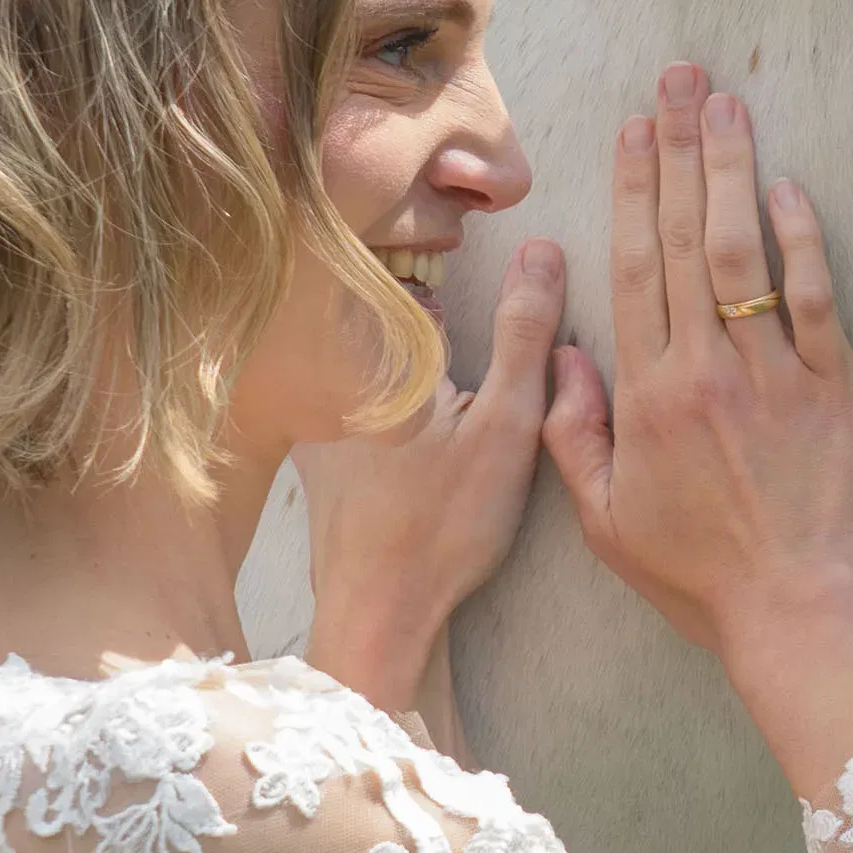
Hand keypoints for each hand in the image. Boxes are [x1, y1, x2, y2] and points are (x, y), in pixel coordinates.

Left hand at [301, 239, 564, 714]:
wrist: (380, 614)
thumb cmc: (444, 526)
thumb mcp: (506, 422)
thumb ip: (524, 333)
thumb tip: (542, 250)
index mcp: (374, 349)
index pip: (405, 259)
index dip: (438, 242)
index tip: (464, 238)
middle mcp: (327, 371)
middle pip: (380, 300)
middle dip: (415, 283)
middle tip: (456, 284)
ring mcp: (312, 411)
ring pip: (362, 348)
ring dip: (398, 340)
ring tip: (435, 365)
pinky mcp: (311, 448)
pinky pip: (348, 393)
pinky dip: (379, 390)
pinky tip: (408, 433)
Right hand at [542, 63, 852, 656]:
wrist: (799, 614)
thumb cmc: (700, 577)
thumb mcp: (606, 521)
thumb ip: (574, 435)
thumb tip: (566, 356)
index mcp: (647, 395)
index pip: (634, 267)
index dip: (632, 190)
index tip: (632, 130)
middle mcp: (707, 369)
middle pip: (686, 238)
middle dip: (681, 151)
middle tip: (681, 80)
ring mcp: (776, 373)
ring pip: (746, 251)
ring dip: (733, 171)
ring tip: (728, 105)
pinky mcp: (837, 387)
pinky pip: (817, 297)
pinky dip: (803, 239)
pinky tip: (788, 187)